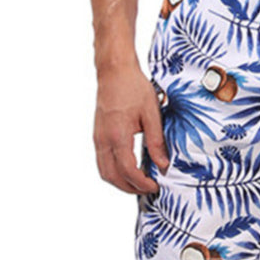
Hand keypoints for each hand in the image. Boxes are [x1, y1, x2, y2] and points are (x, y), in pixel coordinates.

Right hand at [93, 58, 169, 193]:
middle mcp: (104, 140)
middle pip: (112, 177)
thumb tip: (163, 165)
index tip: (155, 186)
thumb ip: (156, 141)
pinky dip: (113, 171)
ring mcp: (98, 138)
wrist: (114, 71)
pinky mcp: (97, 134)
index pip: (128, 171)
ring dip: (120, 181)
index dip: (142, 183)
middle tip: (148, 189)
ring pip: (104, 171)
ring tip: (138, 182)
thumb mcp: (152, 113)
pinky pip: (102, 161)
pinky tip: (128, 168)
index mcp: (118, 136)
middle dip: (130, 188)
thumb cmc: (133, 87)